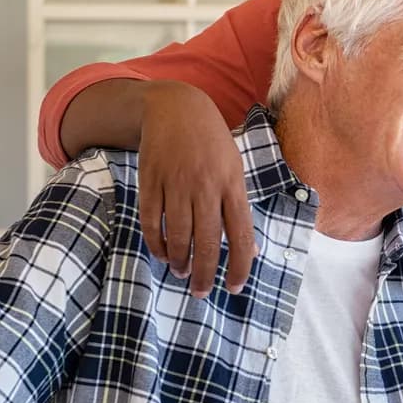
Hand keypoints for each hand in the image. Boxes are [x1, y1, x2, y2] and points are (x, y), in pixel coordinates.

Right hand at [138, 82, 255, 297]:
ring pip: (178, 235)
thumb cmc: (212, 145)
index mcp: (233, 186)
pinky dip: (156, 243)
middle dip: (205, 274)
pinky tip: (162, 255)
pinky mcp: (151, 182)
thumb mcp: (235, 171)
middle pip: (208, 241)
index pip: (241, 234)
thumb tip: (250, 249)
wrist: (177, 109)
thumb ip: (240, 209)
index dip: (240, 265)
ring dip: (180, 261)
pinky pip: (152, 221)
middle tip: (202, 293)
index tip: (235, 288)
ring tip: (182, 273)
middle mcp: (206, 187)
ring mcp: (177, 185)